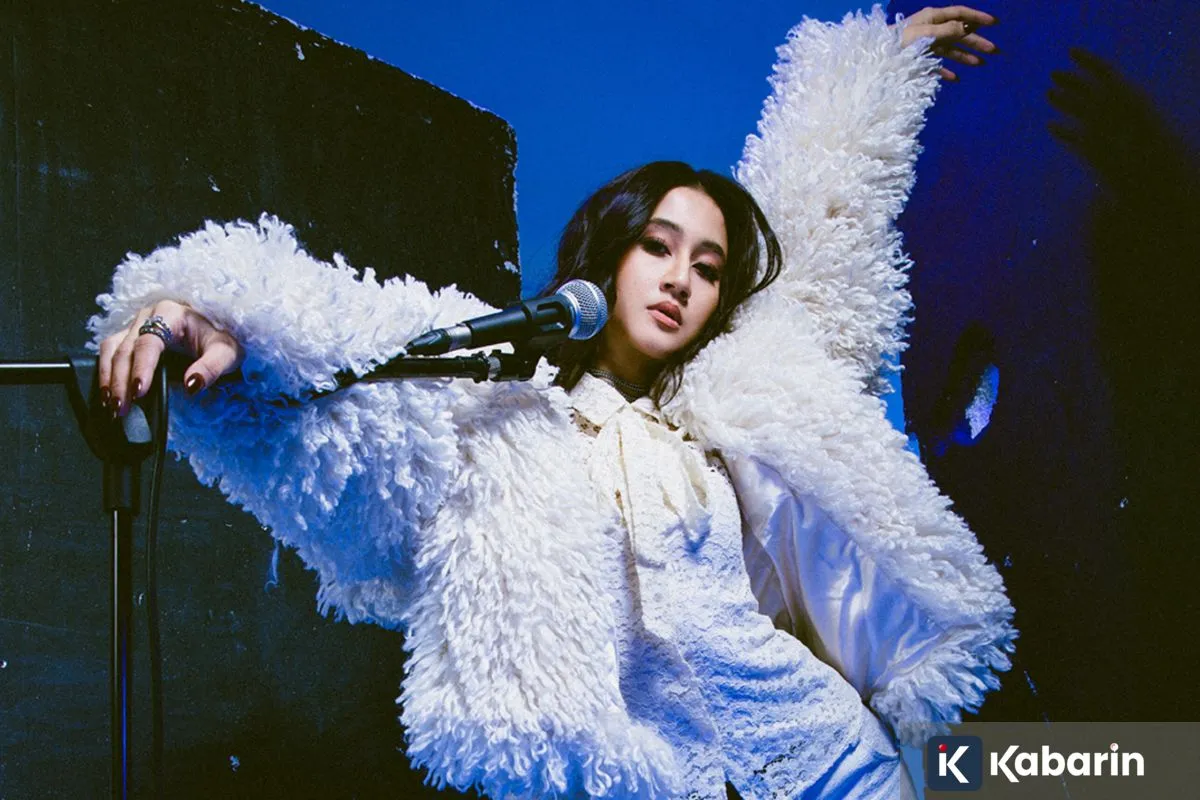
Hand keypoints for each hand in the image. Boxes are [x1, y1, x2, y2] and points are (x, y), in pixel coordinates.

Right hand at [98, 300, 243, 416]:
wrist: (219, 330)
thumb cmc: (221, 339)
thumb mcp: (227, 353)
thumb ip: (212, 368)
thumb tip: (191, 385)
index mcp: (171, 313)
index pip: (149, 342)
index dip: (141, 368)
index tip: (139, 392)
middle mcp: (148, 316)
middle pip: (126, 348)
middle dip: (121, 380)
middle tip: (121, 407)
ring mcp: (136, 324)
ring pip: (111, 349)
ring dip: (108, 378)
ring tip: (111, 404)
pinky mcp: (130, 336)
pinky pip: (110, 352)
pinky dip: (106, 373)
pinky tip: (108, 394)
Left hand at [898, 6, 999, 82]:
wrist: (872, 60)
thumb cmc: (895, 44)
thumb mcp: (922, 35)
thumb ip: (945, 31)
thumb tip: (966, 27)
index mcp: (931, 18)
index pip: (959, 14)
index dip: (977, 17)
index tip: (995, 23)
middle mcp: (929, 29)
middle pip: (958, 33)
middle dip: (976, 41)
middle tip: (995, 51)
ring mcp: (923, 45)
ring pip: (949, 50)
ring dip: (966, 56)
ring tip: (980, 64)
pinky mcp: (916, 60)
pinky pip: (935, 65)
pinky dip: (945, 71)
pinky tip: (955, 78)